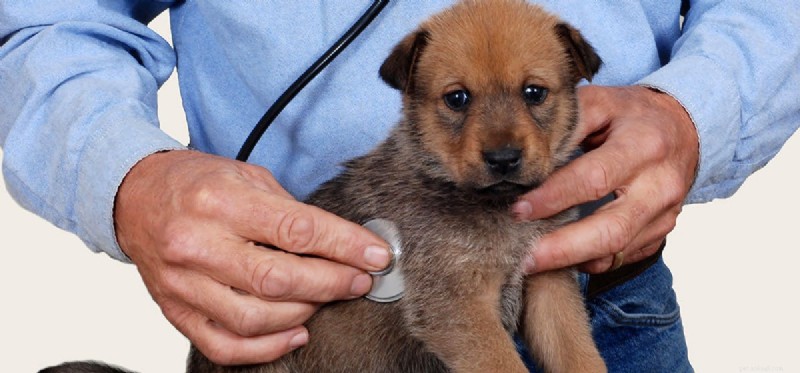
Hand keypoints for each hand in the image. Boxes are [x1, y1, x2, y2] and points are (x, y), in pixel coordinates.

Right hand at [114, 150, 390, 364]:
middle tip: (359, 280)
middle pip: (278, 279)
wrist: (134, 196)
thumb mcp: (246, 176)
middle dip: (332, 283)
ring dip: (304, 314)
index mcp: (220, 202)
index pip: (296, 229)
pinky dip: (267, 347)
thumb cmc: (196, 183)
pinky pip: (225, 346)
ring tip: (326, 299)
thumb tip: (344, 243)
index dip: (345, 246)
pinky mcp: (176, 311)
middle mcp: (197, 244)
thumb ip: (290, 211)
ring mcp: (183, 283)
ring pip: (255, 318)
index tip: (376, 255)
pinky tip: (295, 332)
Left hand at [514, 85, 698, 273]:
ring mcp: (664, 214)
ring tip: (533, 263)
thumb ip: (568, 124)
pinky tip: (561, 258)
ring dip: (572, 261)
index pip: (594, 179)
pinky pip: (622, 257)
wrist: (684, 128)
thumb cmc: (632, 116)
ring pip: (616, 251)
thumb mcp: (602, 103)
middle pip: (611, 230)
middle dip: (562, 248)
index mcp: (643, 146)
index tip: (519, 210)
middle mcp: (660, 185)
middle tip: (525, 258)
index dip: (554, 197)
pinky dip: (589, 261)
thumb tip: (528, 156)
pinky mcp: (661, 232)